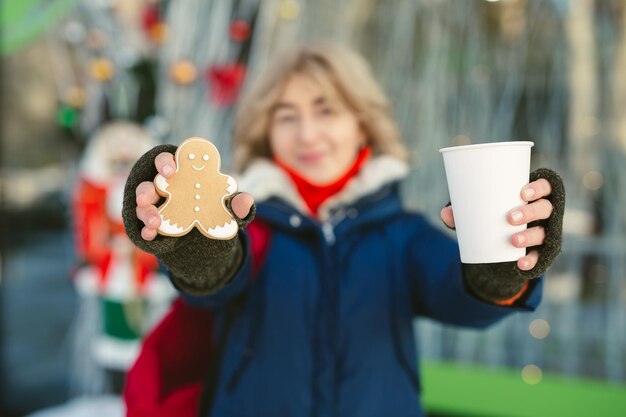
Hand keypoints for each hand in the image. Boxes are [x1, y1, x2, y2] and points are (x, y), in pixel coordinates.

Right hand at [135, 152, 254, 240]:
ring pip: (142, 206)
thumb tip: (247, 200)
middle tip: (146, 199)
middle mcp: (161, 186)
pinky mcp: (151, 223)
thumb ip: (234, 203)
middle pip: (148, 184)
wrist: (206, 233)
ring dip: (145, 213)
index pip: (166, 160)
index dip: (165, 163)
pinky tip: (149, 235)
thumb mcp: (225, 205)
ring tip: (154, 224)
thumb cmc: (212, 205)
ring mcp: (153, 205)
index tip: (171, 171)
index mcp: (179, 172)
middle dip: (145, 191)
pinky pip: (143, 226)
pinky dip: (145, 230)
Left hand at [440, 178, 553, 270]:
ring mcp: (545, 232)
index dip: (538, 188)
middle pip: (545, 209)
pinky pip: (541, 256)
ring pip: (544, 232)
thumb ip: (463, 211)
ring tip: (513, 240)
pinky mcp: (541, 251)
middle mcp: (543, 213)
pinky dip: (531, 260)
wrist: (501, 243)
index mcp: (532, 196)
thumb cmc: (492, 216)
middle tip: (510, 217)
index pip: (545, 186)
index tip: (522, 193)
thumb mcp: (480, 211)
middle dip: (530, 212)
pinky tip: (521, 264)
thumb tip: (445, 213)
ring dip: (530, 236)